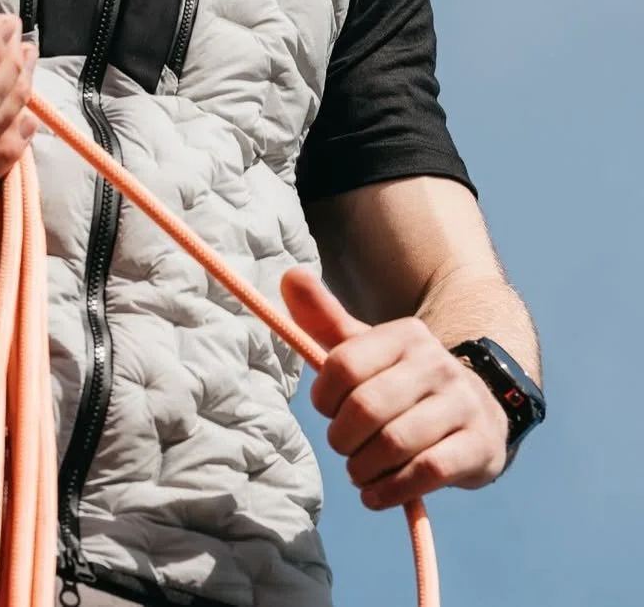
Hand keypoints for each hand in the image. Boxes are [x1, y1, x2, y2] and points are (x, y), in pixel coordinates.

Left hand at [281, 267, 509, 509]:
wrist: (480, 406)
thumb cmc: (403, 378)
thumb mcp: (367, 347)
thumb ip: (324, 317)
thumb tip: (289, 275)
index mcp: (404, 335)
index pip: (343, 364)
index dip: (323, 397)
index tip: (326, 409)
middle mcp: (436, 363)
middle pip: (366, 407)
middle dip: (342, 437)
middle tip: (342, 446)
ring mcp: (462, 404)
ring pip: (395, 443)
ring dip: (364, 468)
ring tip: (358, 472)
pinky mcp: (479, 445)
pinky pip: (427, 472)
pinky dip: (392, 490)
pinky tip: (376, 494)